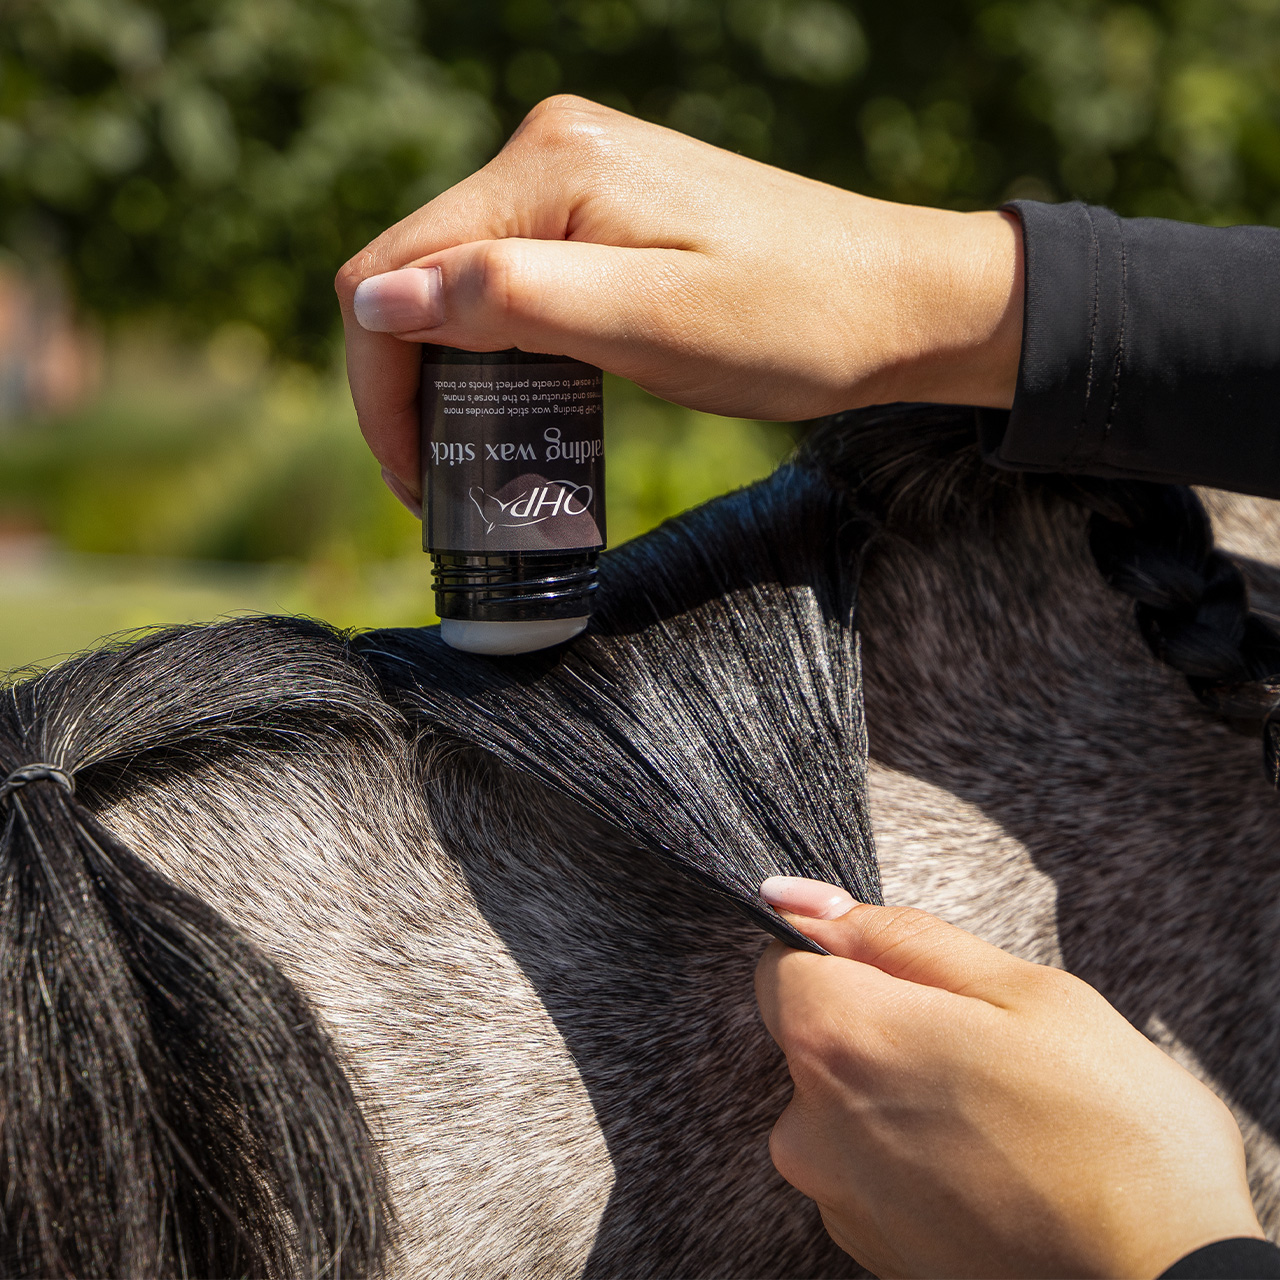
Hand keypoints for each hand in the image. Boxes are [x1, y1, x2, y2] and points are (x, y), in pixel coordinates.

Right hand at [335, 95, 1022, 500]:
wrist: (902, 300)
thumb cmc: (796, 320)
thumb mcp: (653, 323)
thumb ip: (513, 302)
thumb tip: (376, 299)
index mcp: (549, 166)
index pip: (392, 272)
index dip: (380, 384)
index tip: (416, 483)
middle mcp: (549, 150)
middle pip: (416, 272)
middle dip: (408, 384)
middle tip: (442, 486)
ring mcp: (578, 175)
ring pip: (459, 280)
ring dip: (449, 371)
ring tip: (480, 457)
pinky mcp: (605, 209)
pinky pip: (513, 277)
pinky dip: (498, 348)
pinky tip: (525, 401)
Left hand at [754, 877, 1262, 1278]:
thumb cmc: (1112, 1130)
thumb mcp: (1021, 990)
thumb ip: (895, 936)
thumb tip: (799, 898)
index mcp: (839, 1040)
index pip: (779, 963)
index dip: (843, 952)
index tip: (908, 973)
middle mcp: (810, 1124)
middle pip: (814, 1035)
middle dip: (881, 1022)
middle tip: (980, 1048)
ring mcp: (835, 1196)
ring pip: (843, 1100)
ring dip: (898, 1091)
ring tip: (996, 1114)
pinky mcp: (867, 1247)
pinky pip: (863, 1165)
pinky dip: (909, 1153)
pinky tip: (987, 1164)